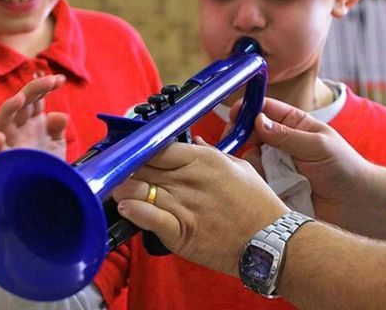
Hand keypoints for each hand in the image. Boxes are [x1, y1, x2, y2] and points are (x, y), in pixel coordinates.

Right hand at [0, 74, 68, 159]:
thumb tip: (60, 116)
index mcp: (33, 122)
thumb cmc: (48, 166)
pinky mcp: (8, 161)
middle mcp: (21, 128)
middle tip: (51, 81)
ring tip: (20, 98)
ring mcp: (12, 143)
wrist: (45, 192)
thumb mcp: (57, 145)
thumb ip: (58, 128)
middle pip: (22, 103)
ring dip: (9, 108)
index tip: (60, 80)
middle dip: (35, 88)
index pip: (37, 98)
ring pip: (2, 120)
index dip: (46, 86)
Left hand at [111, 140, 287, 275]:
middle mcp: (190, 179)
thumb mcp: (239, 168)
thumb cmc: (258, 206)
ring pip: (141, 189)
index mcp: (204, 160)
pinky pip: (149, 218)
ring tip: (114, 187)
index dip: (140, 148)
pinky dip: (134, 211)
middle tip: (115, 168)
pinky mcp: (180, 232)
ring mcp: (184, 205)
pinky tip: (124, 207)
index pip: (159, 146)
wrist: (271, 242)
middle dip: (127, 167)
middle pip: (144, 166)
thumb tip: (195, 143)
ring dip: (124, 188)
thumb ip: (212, 154)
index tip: (130, 150)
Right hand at [246, 98, 372, 227]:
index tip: (234, 115)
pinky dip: (259, 183)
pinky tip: (271, 188)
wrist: (355, 204)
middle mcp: (281, 143)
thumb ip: (286, 135)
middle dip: (242, 138)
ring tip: (273, 175)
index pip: (264, 109)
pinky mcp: (274, 187)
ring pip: (250, 159)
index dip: (247, 109)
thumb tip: (257, 120)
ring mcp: (276, 165)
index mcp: (294, 124)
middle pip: (250, 134)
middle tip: (235, 145)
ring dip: (255, 164)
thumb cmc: (343, 167)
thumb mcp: (317, 146)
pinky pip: (256, 181)